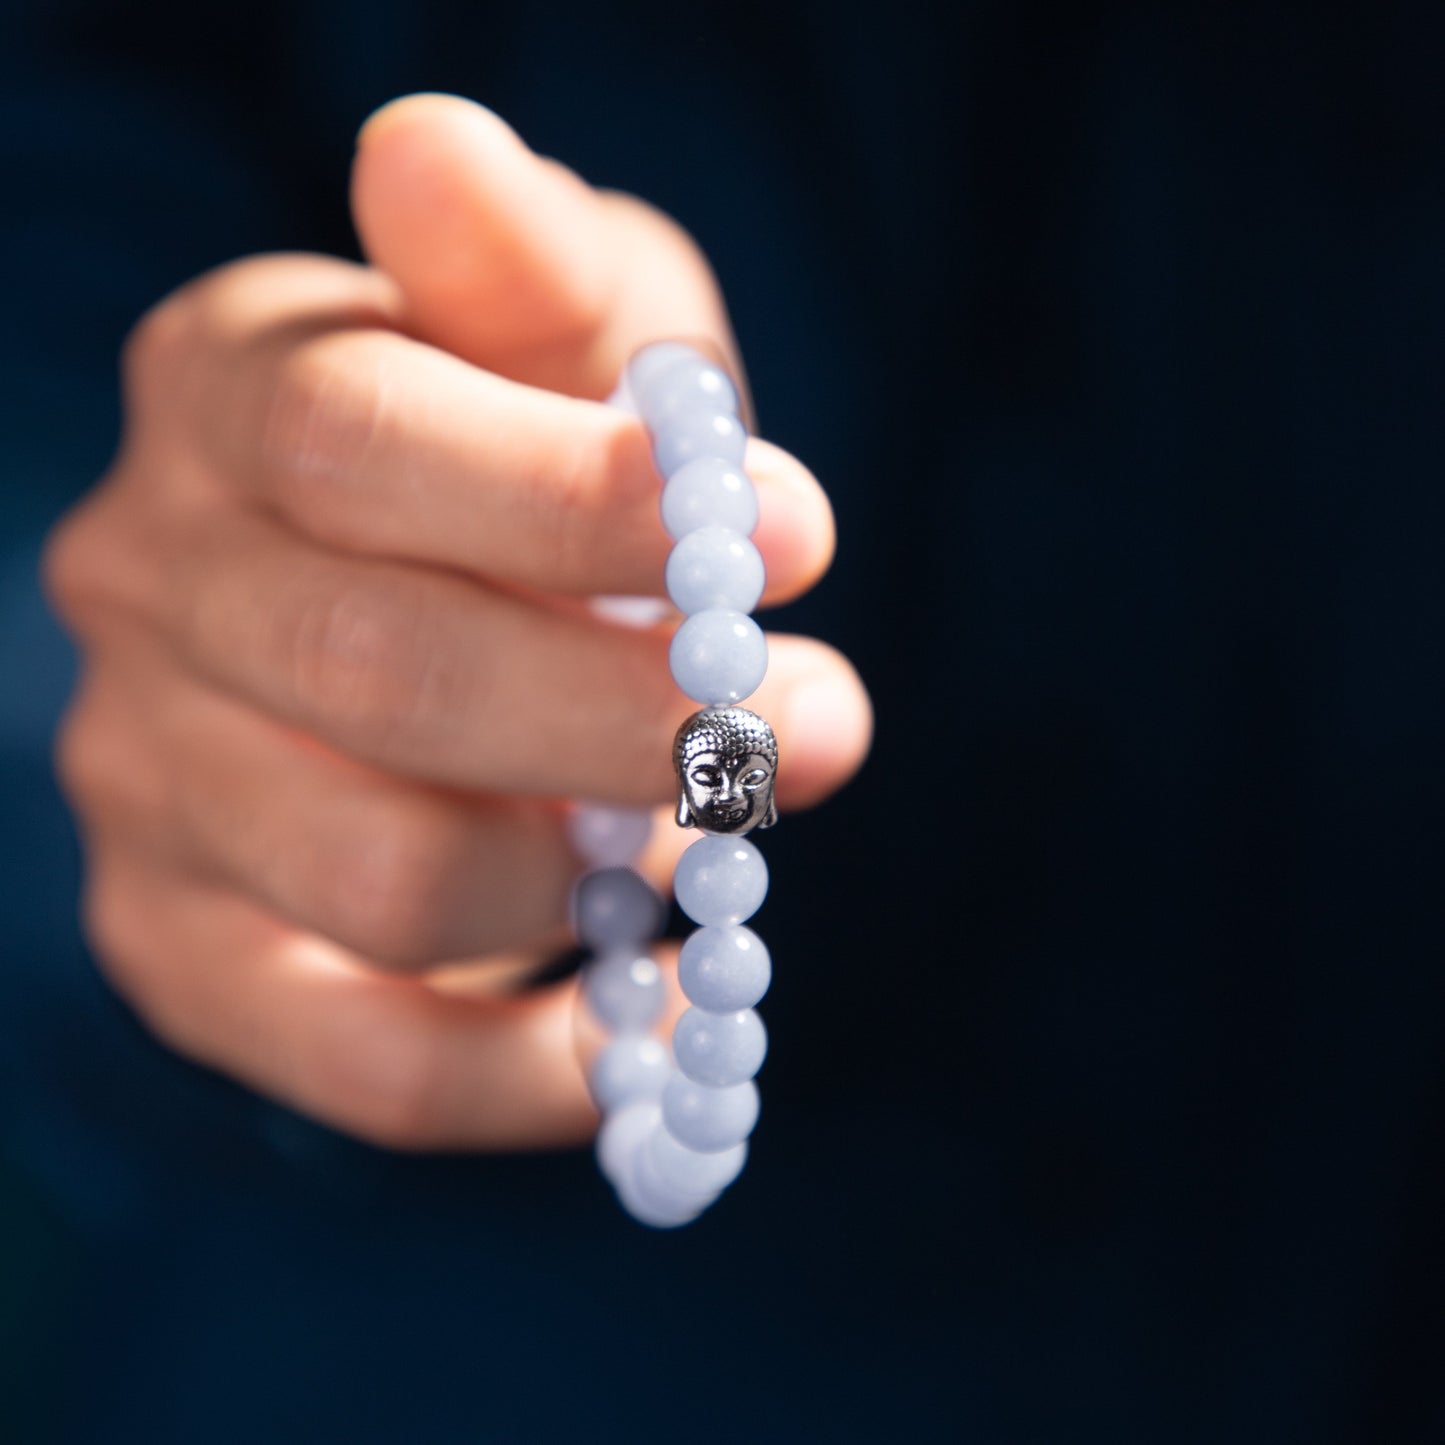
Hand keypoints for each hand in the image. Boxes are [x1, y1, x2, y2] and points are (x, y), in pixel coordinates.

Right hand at [41, 94, 871, 1151]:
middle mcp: (146, 585)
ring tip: (712, 834)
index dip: (585, 499)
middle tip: (816, 726)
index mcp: (225, 395)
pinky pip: (359, 1061)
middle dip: (634, 718)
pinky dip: (530, 1070)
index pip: (361, 441)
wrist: (427, 601)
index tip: (798, 537)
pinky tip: (643, 1014)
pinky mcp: (186, 950)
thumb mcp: (556, 323)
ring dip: (597, 874)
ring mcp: (145, 784)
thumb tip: (438, 153)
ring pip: (379, 879)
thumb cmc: (530, 449)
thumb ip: (522, 263)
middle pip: (380, 675)